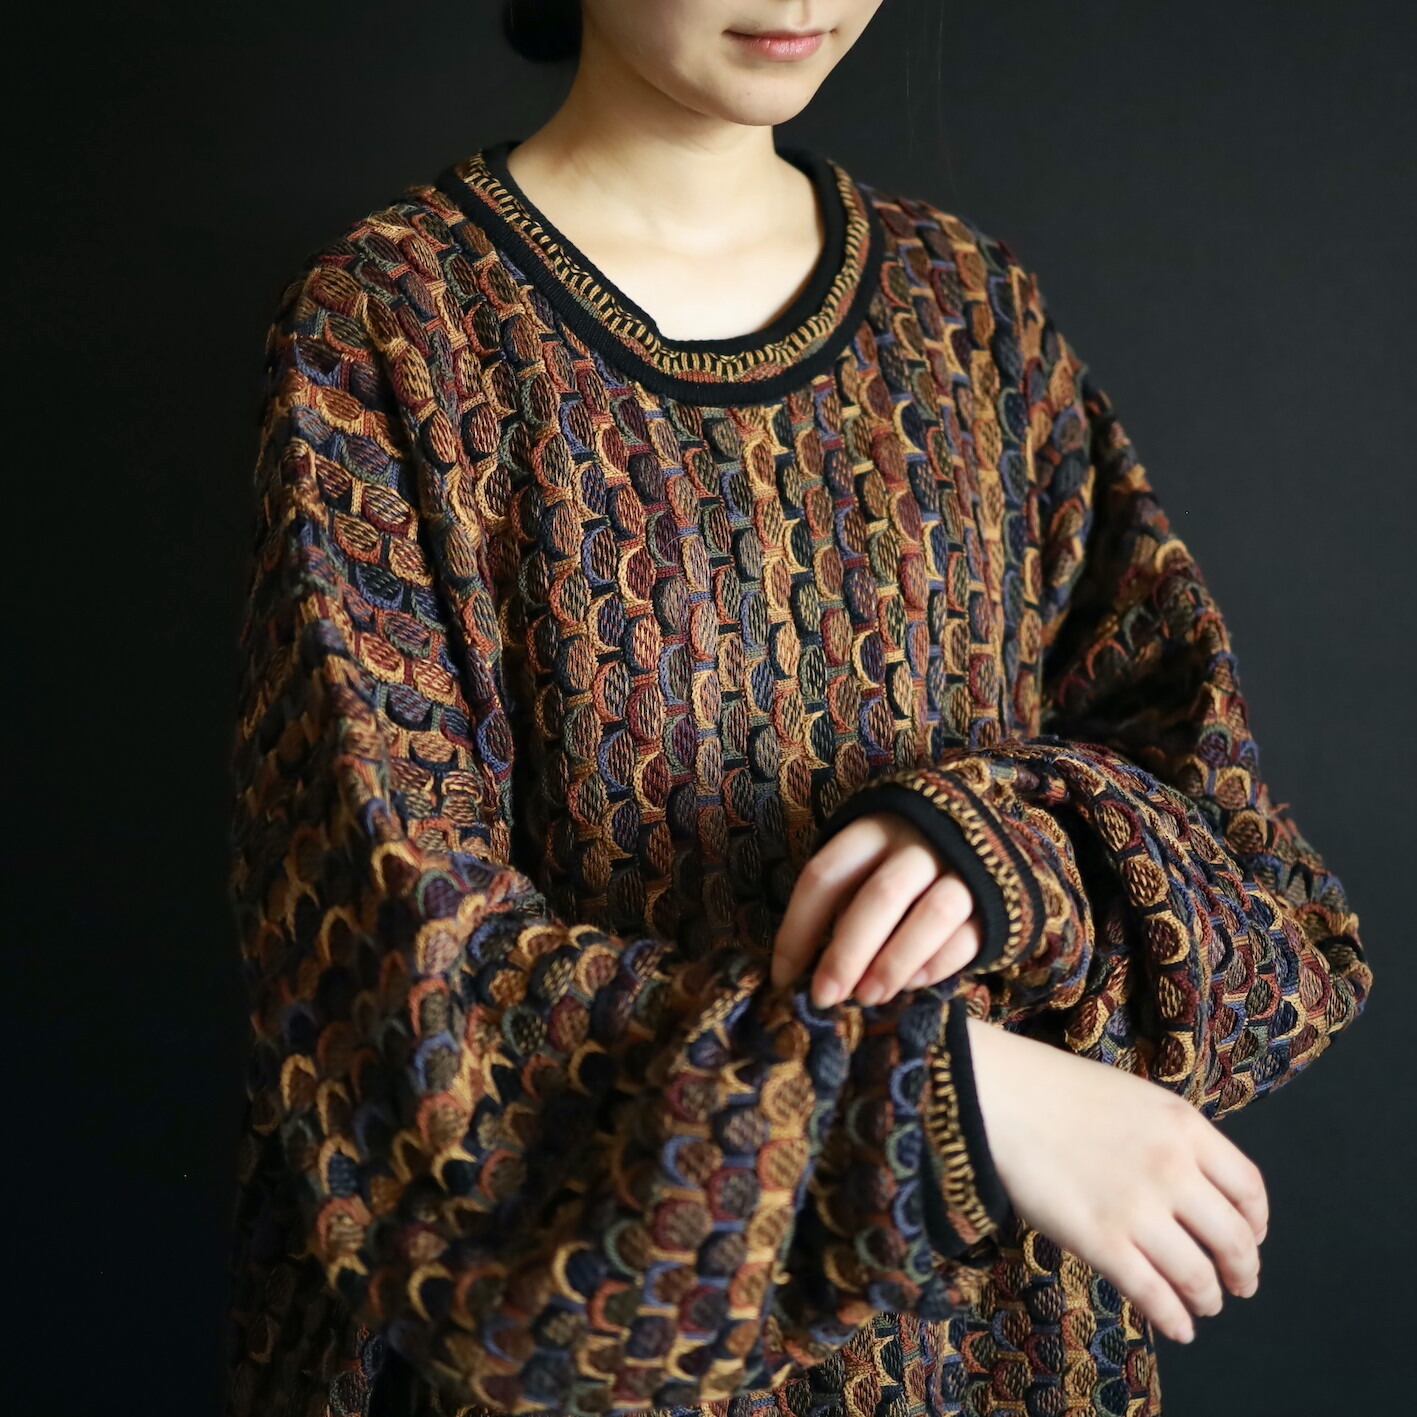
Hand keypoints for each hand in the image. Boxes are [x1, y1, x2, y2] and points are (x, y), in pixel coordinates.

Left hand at [772, 810, 982, 1007]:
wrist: (980, 833)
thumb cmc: (899, 856)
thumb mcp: (864, 859)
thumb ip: (839, 900)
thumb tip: (802, 968)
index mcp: (872, 829)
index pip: (825, 875)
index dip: (798, 928)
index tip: (784, 977)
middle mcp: (919, 843)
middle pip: (880, 896)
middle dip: (847, 953)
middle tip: (825, 998)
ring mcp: (963, 868)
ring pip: (932, 915)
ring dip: (895, 962)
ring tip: (868, 997)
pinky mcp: (997, 899)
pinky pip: (968, 935)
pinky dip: (937, 964)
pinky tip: (912, 985)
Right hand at [964, 1014, 1267, 1344]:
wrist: (997, 1095)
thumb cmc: (1055, 1091)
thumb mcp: (1134, 1099)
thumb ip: (1172, 1139)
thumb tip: (1194, 1187)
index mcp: (1185, 1127)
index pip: (1248, 1188)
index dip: (1257, 1224)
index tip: (1252, 1239)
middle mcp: (1173, 1169)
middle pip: (1233, 1239)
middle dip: (1242, 1271)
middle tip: (1239, 1285)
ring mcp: (1138, 1208)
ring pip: (1198, 1275)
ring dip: (1208, 1298)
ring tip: (1204, 1305)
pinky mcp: (1100, 1241)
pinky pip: (1153, 1294)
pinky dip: (1174, 1318)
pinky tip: (1178, 1327)